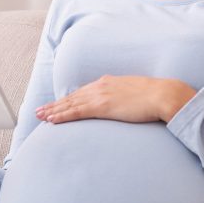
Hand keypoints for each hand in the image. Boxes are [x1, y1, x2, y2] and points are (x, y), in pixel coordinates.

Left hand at [34, 75, 196, 124]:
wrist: (164, 96)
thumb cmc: (156, 98)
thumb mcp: (137, 95)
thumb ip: (125, 98)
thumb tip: (124, 106)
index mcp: (109, 83)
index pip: (83, 92)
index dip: (68, 99)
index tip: (57, 104)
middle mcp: (101, 86)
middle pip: (72, 97)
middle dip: (55, 104)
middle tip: (39, 111)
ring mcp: (100, 95)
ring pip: (70, 104)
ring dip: (53, 110)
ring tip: (40, 116)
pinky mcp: (102, 106)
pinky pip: (76, 111)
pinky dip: (61, 115)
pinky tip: (51, 120)